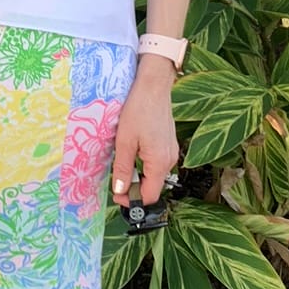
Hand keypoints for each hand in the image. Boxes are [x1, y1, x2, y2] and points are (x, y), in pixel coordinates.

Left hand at [110, 61, 180, 207]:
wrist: (153, 87)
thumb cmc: (138, 110)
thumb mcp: (124, 141)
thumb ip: (123, 169)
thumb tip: (120, 191)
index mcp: (159, 163)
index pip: (150, 196)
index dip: (132, 201)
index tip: (117, 196)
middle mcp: (170, 160)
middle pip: (153, 187)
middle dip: (134, 189)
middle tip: (116, 181)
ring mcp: (171, 152)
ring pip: (155, 175)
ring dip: (139, 176)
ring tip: (122, 164)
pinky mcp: (169, 144)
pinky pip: (157, 163)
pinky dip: (144, 165)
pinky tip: (132, 153)